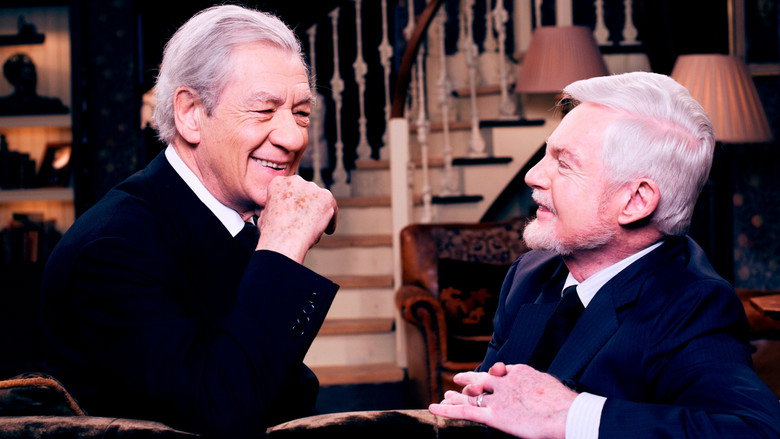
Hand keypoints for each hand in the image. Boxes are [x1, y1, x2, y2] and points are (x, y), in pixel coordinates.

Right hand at [256, 175, 336, 262]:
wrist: (285, 240)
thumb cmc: (272, 234)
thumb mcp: (264, 217)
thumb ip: (273, 210)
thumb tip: (275, 213)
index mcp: (278, 183)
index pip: (290, 189)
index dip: (293, 201)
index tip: (295, 212)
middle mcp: (295, 180)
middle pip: (306, 192)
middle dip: (308, 203)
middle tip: (308, 219)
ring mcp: (312, 187)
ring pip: (319, 200)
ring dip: (319, 211)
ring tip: (317, 226)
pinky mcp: (326, 196)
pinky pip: (332, 207)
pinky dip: (330, 219)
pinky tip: (327, 230)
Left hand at [428, 363, 576, 438]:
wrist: (566, 412)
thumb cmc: (565, 404)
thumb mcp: (550, 387)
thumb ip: (539, 387)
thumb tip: (540, 392)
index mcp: (519, 373)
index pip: (501, 374)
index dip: (493, 376)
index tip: (491, 376)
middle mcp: (505, 382)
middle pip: (481, 378)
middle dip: (469, 379)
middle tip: (459, 379)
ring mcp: (497, 398)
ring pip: (470, 395)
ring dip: (456, 396)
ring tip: (446, 396)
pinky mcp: (493, 415)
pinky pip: (465, 411)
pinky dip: (447, 409)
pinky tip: (434, 408)